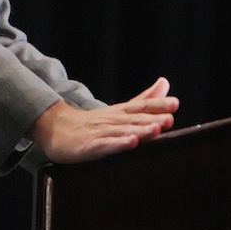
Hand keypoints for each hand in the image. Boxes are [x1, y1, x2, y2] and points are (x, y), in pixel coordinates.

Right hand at [27, 77, 178, 163]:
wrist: (55, 128)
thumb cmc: (91, 123)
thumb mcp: (119, 109)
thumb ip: (144, 99)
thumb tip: (165, 82)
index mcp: (120, 112)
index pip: (141, 106)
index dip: (158, 105)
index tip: (175, 103)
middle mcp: (111, 120)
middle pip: (134, 119)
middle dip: (153, 118)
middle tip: (170, 117)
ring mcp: (100, 132)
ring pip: (122, 130)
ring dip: (139, 130)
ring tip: (156, 129)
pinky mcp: (89, 146)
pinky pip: (105, 145)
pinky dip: (118, 144)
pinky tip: (130, 143)